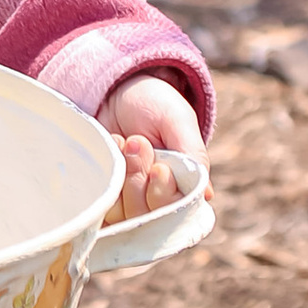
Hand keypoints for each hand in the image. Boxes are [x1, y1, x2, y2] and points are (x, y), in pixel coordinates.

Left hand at [99, 74, 202, 223]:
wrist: (112, 91)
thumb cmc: (152, 104)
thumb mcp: (177, 121)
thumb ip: (193, 154)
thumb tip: (206, 196)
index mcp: (183, 185)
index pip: (176, 212)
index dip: (164, 193)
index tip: (159, 167)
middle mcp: (157, 198)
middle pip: (148, 216)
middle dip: (139, 178)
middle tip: (137, 142)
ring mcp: (127, 200)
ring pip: (124, 214)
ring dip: (121, 177)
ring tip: (122, 143)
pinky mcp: (104, 196)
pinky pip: (101, 209)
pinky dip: (102, 182)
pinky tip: (108, 153)